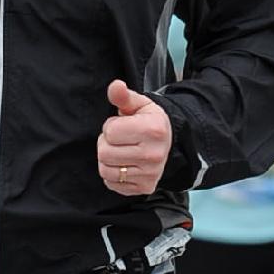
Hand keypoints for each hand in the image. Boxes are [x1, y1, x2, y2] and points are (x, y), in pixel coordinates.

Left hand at [97, 80, 172, 197]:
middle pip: (104, 153)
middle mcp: (153, 155)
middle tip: (119, 140)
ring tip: (120, 151)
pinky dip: (113, 175)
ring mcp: (150, 174)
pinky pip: (112, 184)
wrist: (169, 143)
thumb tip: (116, 86)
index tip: (122, 126)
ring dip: (107, 160)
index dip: (111, 127)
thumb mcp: (138, 105)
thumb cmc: (149, 122)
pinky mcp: (145, 187)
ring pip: (106, 170)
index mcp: (152, 130)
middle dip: (106, 143)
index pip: (110, 132)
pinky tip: (124, 164)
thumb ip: (123, 96)